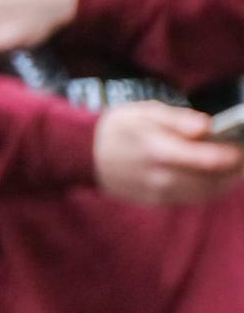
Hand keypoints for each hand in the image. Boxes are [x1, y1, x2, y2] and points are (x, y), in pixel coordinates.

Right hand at [94, 102, 243, 204]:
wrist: (84, 155)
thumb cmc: (117, 128)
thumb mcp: (144, 111)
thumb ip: (178, 119)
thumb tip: (207, 126)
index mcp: (159, 151)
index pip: (210, 160)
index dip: (235, 155)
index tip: (243, 146)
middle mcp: (160, 177)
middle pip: (213, 181)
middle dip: (236, 170)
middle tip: (243, 157)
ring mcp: (158, 193)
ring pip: (206, 194)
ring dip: (226, 183)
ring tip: (235, 168)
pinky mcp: (156, 201)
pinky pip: (192, 200)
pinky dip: (210, 190)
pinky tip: (215, 177)